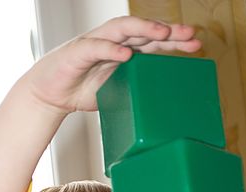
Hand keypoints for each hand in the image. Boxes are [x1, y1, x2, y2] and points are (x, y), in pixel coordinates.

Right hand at [23, 16, 201, 114]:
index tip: (196, 46)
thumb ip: (133, 91)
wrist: (49, 95)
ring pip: (122, 30)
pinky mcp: (77, 52)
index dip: (174, 42)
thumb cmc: (82, 91)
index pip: (152, 42)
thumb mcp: (115, 93)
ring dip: (143, 29)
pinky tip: (126, 53)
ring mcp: (95, 44)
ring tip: (162, 32)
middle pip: (143, 31)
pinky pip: (96, 47)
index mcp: (123, 52)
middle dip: (167, 31)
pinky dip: (110, 49)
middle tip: (189, 35)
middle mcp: (112, 43)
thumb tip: (160, 108)